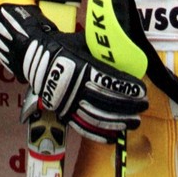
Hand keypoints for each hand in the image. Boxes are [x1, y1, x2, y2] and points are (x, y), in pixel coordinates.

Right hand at [0, 4, 147, 142]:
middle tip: (143, 106)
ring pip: (98, 117)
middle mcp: (74, 86)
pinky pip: (84, 127)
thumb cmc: (64, 47)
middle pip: (107, 101)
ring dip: (119, 122)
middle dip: (129, 106)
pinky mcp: (63, 112)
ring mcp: (67, 102)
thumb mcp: (83, 42)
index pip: (110, 81)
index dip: (128, 89)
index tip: (142, 92)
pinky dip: (100, 133)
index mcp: (81, 66)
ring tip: (134, 121)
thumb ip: (103, 49)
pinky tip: (115, 134)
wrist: (34, 57)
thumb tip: (128, 51)